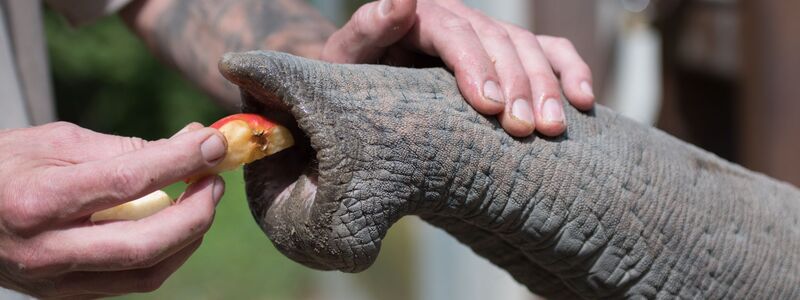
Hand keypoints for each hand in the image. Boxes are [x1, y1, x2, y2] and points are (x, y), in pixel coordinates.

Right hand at [0, 122, 224, 297]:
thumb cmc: (4, 168)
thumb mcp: (56, 143)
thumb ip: (124, 148)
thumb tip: (191, 144)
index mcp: (37, 202)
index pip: (127, 181)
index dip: (180, 161)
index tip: (215, 143)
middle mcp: (45, 252)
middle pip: (145, 244)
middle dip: (195, 213)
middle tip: (215, 181)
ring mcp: (56, 283)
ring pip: (146, 273)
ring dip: (188, 236)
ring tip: (201, 201)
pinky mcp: (67, 296)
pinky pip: (132, 282)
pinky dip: (165, 253)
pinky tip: (175, 226)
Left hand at [322, 0, 594, 136]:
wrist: (369, 81)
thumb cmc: (356, 76)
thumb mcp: (347, 57)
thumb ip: (368, 29)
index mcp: (423, 16)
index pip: (456, 34)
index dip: (476, 67)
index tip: (489, 106)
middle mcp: (462, 19)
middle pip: (499, 43)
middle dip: (517, 85)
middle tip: (524, 129)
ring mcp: (490, 35)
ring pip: (530, 49)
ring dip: (547, 87)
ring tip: (553, 127)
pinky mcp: (510, 53)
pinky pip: (551, 51)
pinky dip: (571, 71)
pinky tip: (585, 102)